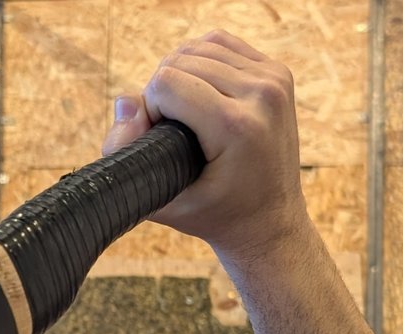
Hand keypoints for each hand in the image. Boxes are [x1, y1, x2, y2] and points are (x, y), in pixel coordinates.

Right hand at [103, 31, 308, 263]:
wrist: (270, 221)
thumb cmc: (215, 215)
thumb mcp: (163, 200)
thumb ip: (127, 154)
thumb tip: (125, 99)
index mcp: (236, 126)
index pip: (167, 83)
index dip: (149, 108)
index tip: (158, 140)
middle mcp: (261, 95)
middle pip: (180, 60)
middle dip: (162, 91)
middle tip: (169, 130)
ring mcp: (273, 80)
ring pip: (198, 48)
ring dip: (179, 74)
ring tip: (182, 112)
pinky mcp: (277, 72)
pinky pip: (221, 43)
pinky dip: (200, 61)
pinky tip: (198, 90)